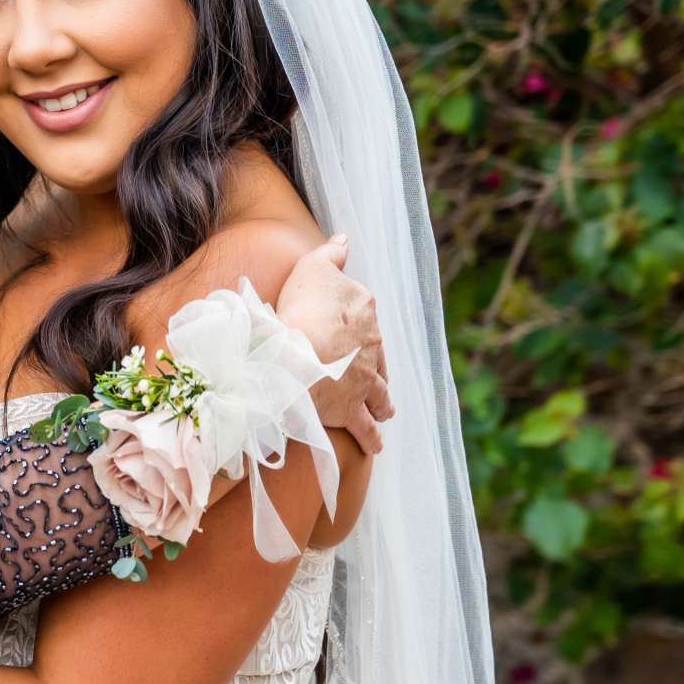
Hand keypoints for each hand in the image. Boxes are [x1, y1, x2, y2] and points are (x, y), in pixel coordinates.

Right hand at [277, 236, 392, 456]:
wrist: (298, 354)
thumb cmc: (301, 308)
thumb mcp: (313, 267)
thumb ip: (331, 253)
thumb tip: (345, 238)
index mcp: (363, 309)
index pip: (360, 309)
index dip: (349, 316)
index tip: (340, 323)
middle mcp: (372, 345)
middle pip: (376, 354)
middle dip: (374, 365)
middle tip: (369, 376)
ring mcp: (366, 380)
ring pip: (380, 392)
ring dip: (383, 402)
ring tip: (385, 411)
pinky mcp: (353, 409)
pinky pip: (366, 427)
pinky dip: (371, 437)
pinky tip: (376, 445)